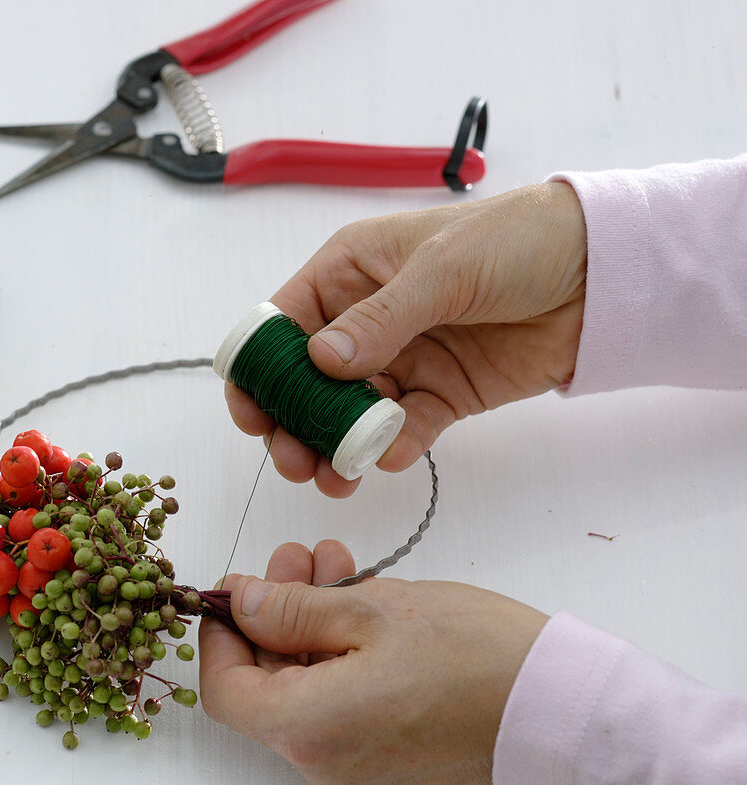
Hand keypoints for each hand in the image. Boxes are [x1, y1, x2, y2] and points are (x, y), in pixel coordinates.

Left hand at [199, 540, 548, 784]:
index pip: (226, 690)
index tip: (232, 592)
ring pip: (306, 697)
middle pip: (269, 689)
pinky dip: (340, 664)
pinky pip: (340, 716)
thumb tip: (242, 604)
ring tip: (335, 571)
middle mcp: (326, 772)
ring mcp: (359, 781)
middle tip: (299, 561)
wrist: (561, 708)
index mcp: (313, 732)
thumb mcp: (372, 611)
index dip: (220, 635)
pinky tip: (359, 611)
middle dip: (277, 616)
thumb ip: (291, 609)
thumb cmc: (477, 656)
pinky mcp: (387, 777)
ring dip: (311, 631)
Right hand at [226, 182, 587, 496]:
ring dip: (337, 447)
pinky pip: (407, 429)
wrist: (602, 271)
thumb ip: (380, 319)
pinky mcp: (442, 395)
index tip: (251, 413)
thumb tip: (320, 361)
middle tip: (293, 461)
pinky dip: (395, 448)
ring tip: (334, 477)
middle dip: (294, 423)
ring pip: (351, 414)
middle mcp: (366, 319)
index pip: (283, 324)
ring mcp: (403, 360)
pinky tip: (392, 459)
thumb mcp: (442, 268)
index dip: (260, 369)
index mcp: (349, 273)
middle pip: (308, 381)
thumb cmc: (514, 240)